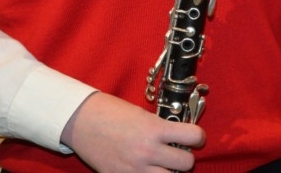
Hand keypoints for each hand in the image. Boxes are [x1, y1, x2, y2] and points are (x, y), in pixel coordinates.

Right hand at [62, 92, 205, 172]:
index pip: (193, 136)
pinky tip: (149, 171)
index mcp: (155, 129)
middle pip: (186, 163)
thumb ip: (162, 128)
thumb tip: (180, 138)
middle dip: (186, 158)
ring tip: (165, 165)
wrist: (82, 121)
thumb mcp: (144, 115)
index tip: (196, 138)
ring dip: (171, 172)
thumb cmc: (113, 113)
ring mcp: (134, 169)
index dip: (198, 137)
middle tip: (179, 153)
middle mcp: (147, 151)